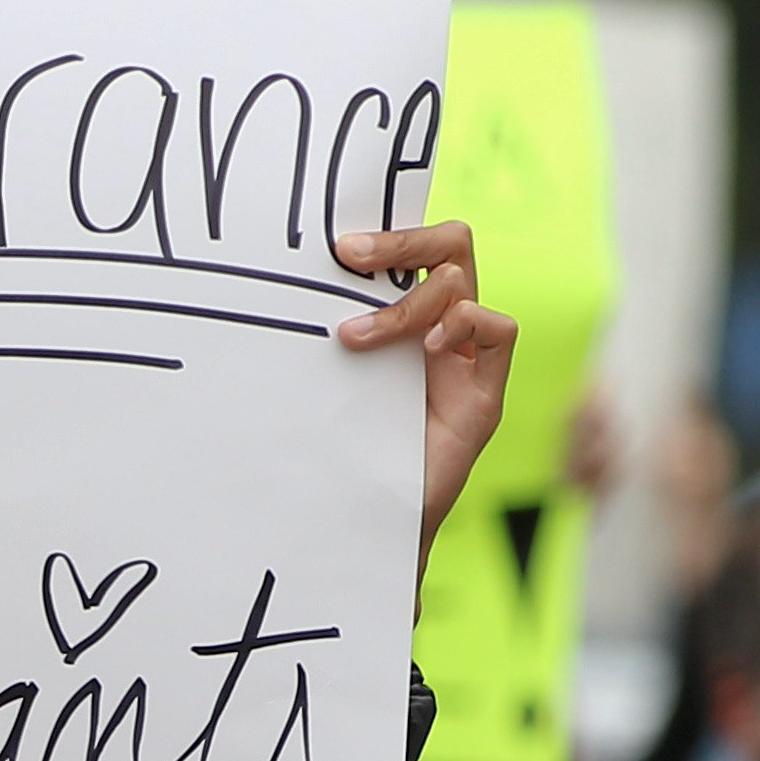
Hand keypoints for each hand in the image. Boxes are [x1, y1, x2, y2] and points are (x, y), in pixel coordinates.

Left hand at [334, 220, 515, 566]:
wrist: (362, 529)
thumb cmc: (333, 452)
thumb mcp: (323, 381)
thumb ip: (319, 339)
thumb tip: (261, 291)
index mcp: (403, 322)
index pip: (415, 249)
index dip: (388, 231)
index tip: (334, 244)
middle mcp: (439, 332)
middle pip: (449, 245)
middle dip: (401, 240)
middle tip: (348, 255)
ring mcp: (465, 362)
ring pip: (459, 282)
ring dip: (406, 302)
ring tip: (358, 337)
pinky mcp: (484, 397)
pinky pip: (499, 328)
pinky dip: (463, 324)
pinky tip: (425, 350)